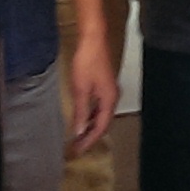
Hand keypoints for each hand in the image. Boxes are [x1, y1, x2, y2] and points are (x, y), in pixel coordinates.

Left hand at [67, 28, 118, 153]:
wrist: (93, 40)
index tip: (77, 150)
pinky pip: (100, 107)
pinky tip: (83, 118)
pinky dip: (91, 116)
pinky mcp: (104, 86)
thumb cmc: (88, 61)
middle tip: (76, 147)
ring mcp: (109, 91)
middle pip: (103, 123)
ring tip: (78, 137)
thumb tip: (79, 131)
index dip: (89, 140)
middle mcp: (112, 97)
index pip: (100, 127)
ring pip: (101, 116)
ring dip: (90, 127)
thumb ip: (81, 111)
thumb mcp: (80, 89)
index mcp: (109, 100)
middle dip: (90, 136)